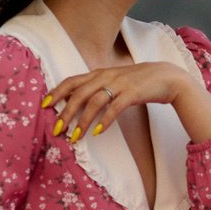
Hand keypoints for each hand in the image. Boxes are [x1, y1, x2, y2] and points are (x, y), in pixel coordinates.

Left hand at [44, 61, 210, 143]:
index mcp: (99, 73)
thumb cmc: (138, 81)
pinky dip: (104, 121)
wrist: (167, 77)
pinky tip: (97, 132)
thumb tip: (77, 101)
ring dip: (82, 121)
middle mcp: (106, 76)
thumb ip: (97, 88)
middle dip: (65, 112)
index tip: (44, 105)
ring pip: (94, 102)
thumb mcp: (114, 81)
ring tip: (75, 137)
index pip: (72, 80)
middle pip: (79, 93)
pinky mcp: (132, 93)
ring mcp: (119, 84)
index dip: (56, 92)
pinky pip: (115, 108)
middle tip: (56, 129)